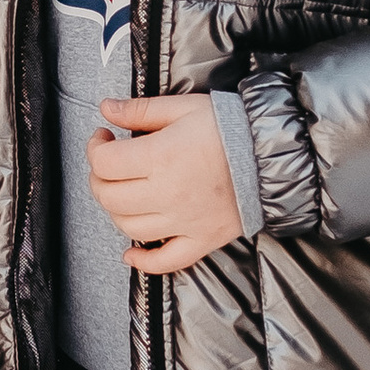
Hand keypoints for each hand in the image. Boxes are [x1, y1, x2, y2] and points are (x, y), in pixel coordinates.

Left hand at [88, 96, 243, 274]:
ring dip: (115, 210)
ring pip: (129, 227)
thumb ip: (141, 110)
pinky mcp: (202, 239)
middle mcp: (168, 193)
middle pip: (110, 196)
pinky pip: (166, 261)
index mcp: (161, 157)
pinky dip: (143, 261)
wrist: (274, 154)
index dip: (95, 148)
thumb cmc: (231, 128)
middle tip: (107, 164)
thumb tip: (107, 109)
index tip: (104, 138)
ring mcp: (184, 221)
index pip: (105, 163)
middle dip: (99, 178)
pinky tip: (130, 253)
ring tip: (122, 192)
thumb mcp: (183, 108)